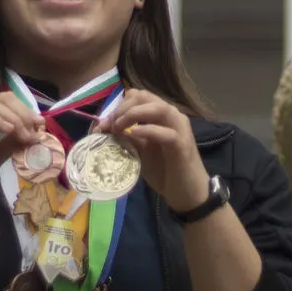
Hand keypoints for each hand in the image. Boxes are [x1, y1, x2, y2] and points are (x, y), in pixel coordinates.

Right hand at [0, 92, 45, 208]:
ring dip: (14, 118)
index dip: (26, 110)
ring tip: (26, 135)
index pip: (6, 103)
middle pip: (1, 100)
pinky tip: (10, 130)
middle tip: (36, 130)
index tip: (42, 126)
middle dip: (23, 113)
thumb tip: (34, 133)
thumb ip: (12, 143)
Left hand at [97, 91, 210, 210]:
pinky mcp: (182, 145)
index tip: (105, 123)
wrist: (186, 193)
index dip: (118, 106)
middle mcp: (171, 116)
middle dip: (123, 108)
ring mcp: (179, 129)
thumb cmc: (164, 171)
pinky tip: (134, 133)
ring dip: (133, 114)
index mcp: (160, 116)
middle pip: (145, 96)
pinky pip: (167, 133)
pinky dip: (148, 130)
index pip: (138, 96)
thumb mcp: (139, 152)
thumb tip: (105, 127)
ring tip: (119, 127)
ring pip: (158, 108)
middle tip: (110, 126)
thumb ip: (126, 138)